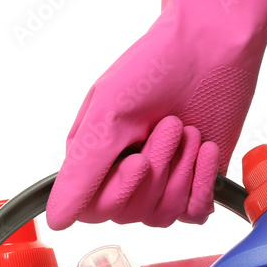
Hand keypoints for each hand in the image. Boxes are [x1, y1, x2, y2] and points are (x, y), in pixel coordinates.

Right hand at [46, 0, 266, 229]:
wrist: (211, 47)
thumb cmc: (155, 68)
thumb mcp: (108, 114)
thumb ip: (81, 170)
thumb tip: (55, 220)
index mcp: (93, 160)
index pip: (93, 210)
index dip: (117, 192)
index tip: (137, 161)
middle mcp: (124, 178)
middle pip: (130, 213)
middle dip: (157, 169)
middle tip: (170, 124)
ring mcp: (160, 185)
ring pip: (163, 215)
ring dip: (181, 170)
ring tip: (188, 130)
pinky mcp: (194, 186)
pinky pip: (194, 213)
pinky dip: (202, 182)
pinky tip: (206, 147)